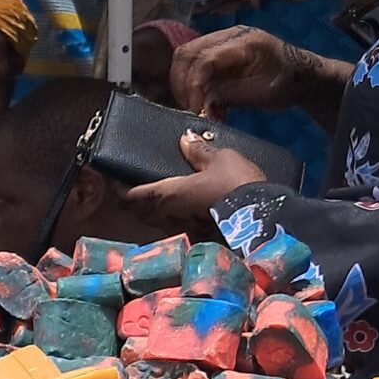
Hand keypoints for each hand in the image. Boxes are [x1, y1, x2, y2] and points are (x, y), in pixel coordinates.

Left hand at [124, 128, 273, 226]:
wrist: (265, 219)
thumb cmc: (239, 185)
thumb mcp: (221, 159)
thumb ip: (199, 150)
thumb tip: (184, 138)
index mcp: (168, 195)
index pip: (132, 195)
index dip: (119, 189)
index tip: (113, 181)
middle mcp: (170, 217)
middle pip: (141, 212)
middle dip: (133, 202)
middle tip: (131, 190)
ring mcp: (184, 231)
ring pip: (157, 222)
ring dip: (151, 212)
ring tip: (153, 199)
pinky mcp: (200, 240)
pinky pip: (175, 228)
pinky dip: (170, 218)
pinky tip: (180, 211)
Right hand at [169, 27, 347, 128]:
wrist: (301, 74)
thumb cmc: (287, 83)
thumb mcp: (262, 94)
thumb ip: (230, 95)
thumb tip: (201, 104)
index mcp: (245, 42)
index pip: (205, 59)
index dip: (193, 85)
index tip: (195, 109)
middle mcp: (230, 35)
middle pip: (187, 52)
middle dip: (181, 83)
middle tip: (188, 108)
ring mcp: (222, 40)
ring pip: (185, 55)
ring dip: (181, 81)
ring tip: (190, 104)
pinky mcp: (218, 50)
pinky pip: (193, 61)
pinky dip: (188, 80)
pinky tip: (197, 98)